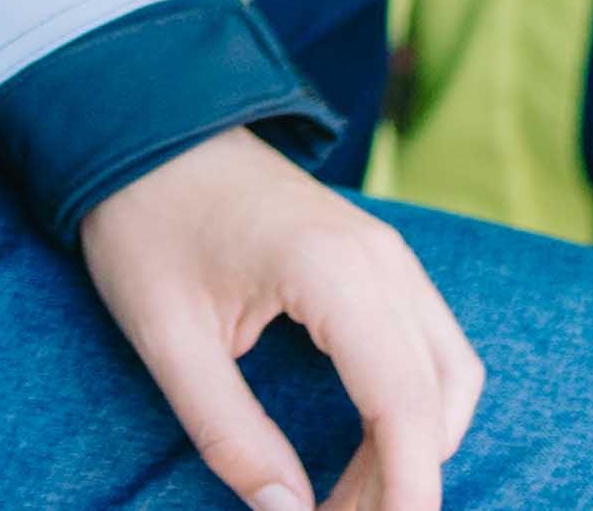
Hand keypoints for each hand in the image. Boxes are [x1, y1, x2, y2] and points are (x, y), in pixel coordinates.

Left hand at [77, 128, 484, 510]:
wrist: (145, 120)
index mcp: (333, 272)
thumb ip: (230, 434)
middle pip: (434, 401)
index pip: (405, 407)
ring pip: (446, 376)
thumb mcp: (168, 340)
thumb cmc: (147, 223)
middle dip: (400, 481)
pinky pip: (427, 348)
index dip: (405, 493)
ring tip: (343, 500)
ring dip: (412, 448)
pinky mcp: (379, 258)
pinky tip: (362, 451)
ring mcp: (388, 253)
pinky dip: (411, 409)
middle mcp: (382, 260)